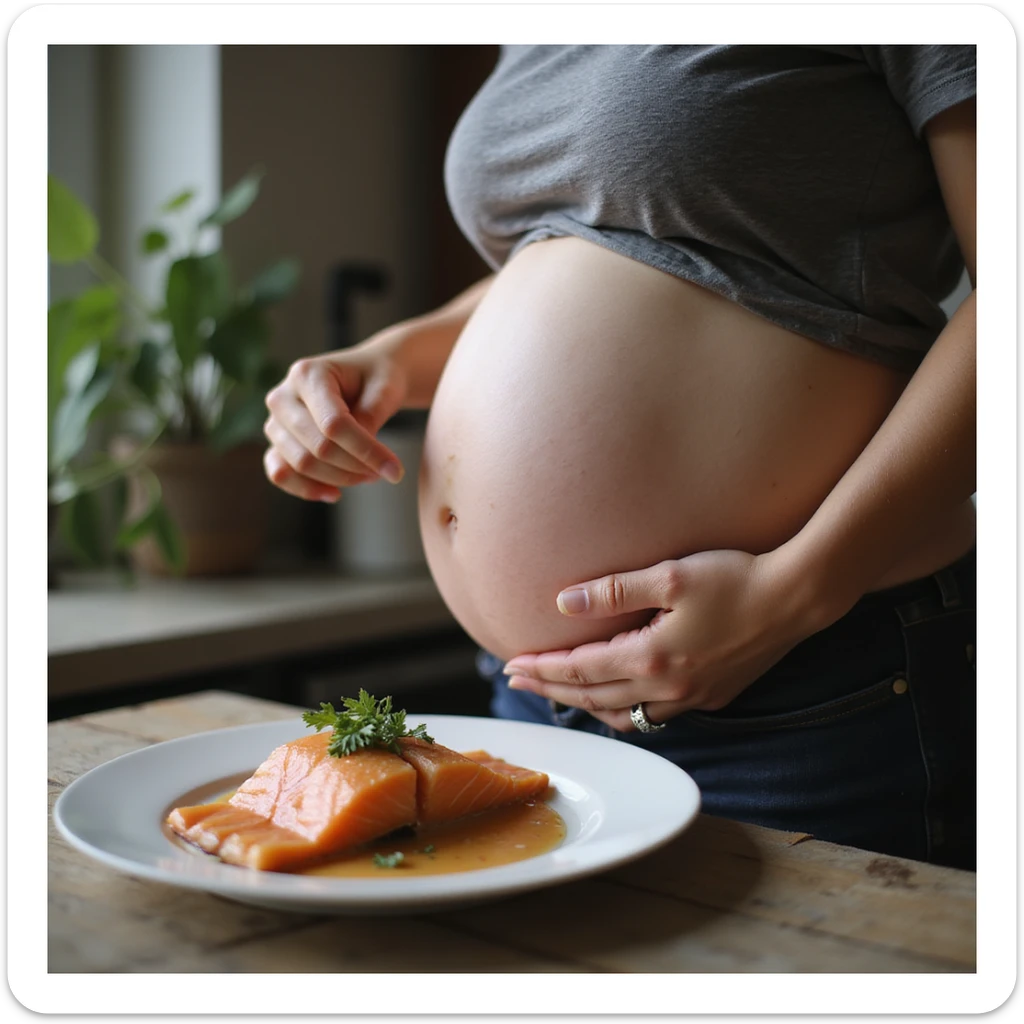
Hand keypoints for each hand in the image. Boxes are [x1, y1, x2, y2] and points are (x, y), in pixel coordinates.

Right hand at [263, 338, 409, 502]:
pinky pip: (280, 473)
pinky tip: (335, 494)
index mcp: (307, 374)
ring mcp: (275, 422)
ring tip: (369, 475)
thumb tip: (360, 456)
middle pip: (317, 447)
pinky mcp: (277, 443)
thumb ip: (371, 416)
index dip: (365, 451)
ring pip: (301, 464)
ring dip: (339, 478)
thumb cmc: (376, 378)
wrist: (364, 376)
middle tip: (387, 472)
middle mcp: (282, 397)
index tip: (395, 471)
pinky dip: (306, 489)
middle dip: (356, 466)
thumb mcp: (385, 388)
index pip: (333, 424)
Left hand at [502, 549, 817, 732]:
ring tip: (558, 691)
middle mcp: (669, 688)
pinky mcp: (712, 697)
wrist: (796, 598)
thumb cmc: (734, 578)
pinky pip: (654, 716)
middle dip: (551, 688)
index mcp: (653, 658)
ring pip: (623, 714)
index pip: (581, 670)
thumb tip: (563, 602)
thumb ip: (613, 591)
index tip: (512, 665)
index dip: (544, 668)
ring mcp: (693, 698)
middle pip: (594, 697)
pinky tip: (616, 698)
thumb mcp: (669, 576)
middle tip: (517, 680)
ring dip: (586, 704)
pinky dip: (624, 710)